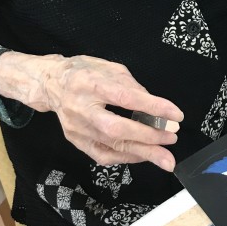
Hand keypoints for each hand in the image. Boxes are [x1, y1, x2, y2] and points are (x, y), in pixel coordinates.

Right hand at [0, 52, 182, 169]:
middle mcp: (80, 108)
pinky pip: (103, 155)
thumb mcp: (110, 67)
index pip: (125, 97)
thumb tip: (154, 108)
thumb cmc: (84, 71)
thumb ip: (131, 85)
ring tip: (166, 158)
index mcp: (90, 83)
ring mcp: (76, 128)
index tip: (175, 115)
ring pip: (110, 147)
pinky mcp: (75, 141)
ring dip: (142, 153)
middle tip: (172, 139)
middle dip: (148, 137)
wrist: (50, 83)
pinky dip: (126, 157)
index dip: (152, 107)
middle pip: (115, 129)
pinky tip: (143, 155)